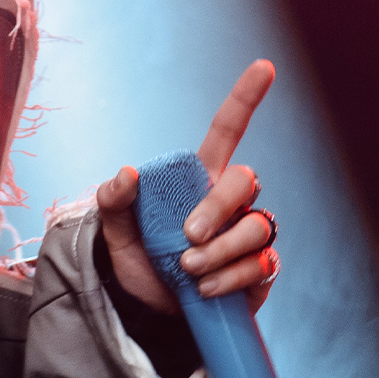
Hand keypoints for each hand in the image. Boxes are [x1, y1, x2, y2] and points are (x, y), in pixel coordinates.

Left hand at [95, 58, 279, 316]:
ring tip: (188, 269)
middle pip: (246, 181)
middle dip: (217, 207)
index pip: (228, 130)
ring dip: (222, 250)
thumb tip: (127, 173)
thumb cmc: (139, 261)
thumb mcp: (115, 232)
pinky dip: (231, 277)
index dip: (246, 98)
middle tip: (186, 237)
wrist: (150, 310)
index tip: (265, 66)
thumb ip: (113, 200)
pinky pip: (261, 264)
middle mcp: (232, 202)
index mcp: (200, 178)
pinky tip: (205, 288)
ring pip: (257, 226)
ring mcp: (249, 234)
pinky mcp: (260, 269)